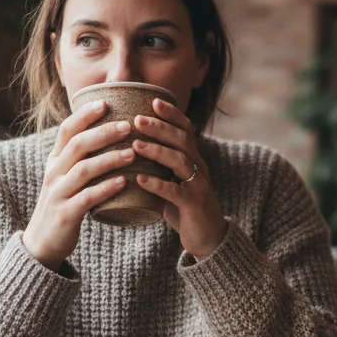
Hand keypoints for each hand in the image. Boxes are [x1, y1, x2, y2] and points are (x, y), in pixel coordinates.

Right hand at [21, 100, 137, 270]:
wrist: (42, 243)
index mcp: (55, 161)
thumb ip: (81, 158)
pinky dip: (105, 188)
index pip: (67, 130)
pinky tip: (123, 182)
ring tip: (132, 153)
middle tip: (128, 126)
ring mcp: (58, 193)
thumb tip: (108, 133)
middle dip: (103, 133)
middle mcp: (54, 173)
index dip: (85, 115)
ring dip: (109, 159)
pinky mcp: (66, 214)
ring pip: (83, 170)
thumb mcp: (66, 177)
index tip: (106, 102)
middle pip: (77, 145)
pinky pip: (87, 198)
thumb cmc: (63, 205)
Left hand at [131, 99, 227, 259]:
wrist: (207, 237)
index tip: (152, 99)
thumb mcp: (173, 179)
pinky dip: (156, 184)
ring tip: (134, 145)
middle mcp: (199, 167)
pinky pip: (175, 192)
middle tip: (137, 119)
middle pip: (182, 140)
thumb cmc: (184, 206)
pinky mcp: (193, 205)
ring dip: (157, 151)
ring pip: (180, 161)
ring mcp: (198, 185)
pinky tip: (139, 179)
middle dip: (160, 127)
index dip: (171, 113)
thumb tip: (129, 144)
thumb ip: (159, 163)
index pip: (185, 129)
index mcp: (194, 158)